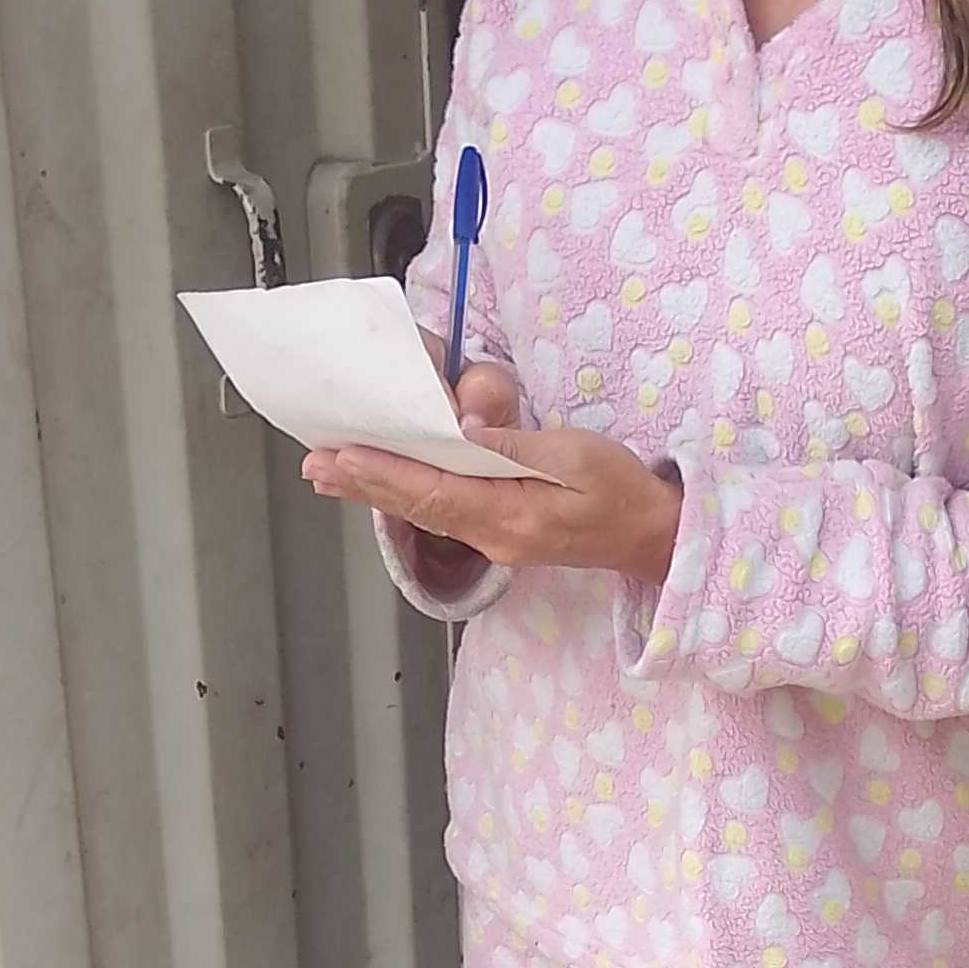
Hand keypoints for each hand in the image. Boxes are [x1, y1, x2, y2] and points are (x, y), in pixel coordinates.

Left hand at [302, 359, 680, 586]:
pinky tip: (384, 483)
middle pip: (416, 506)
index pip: (434, 492)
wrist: (652, 535)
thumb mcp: (575, 457)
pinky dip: (406, 492)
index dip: (385, 473)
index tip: (344, 456)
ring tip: (332, 472)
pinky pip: (442, 510)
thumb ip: (515, 446)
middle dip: (364, 483)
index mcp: (510, 518)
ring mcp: (494, 538)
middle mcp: (493, 536)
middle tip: (316, 465)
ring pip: (424, 510)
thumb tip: (463, 428)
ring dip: (376, 489)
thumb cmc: (622, 491)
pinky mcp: (500, 531)